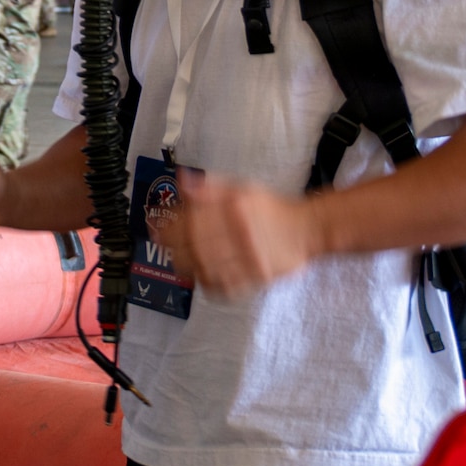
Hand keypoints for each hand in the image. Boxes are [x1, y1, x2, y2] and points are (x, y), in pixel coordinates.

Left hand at [157, 170, 323, 296]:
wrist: (306, 229)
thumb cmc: (271, 208)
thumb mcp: (241, 187)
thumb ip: (210, 186)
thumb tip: (182, 180)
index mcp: (235, 206)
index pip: (194, 219)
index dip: (171, 227)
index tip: (159, 229)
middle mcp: (242, 229)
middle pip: (197, 245)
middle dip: (174, 248)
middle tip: (165, 248)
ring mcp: (251, 254)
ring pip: (209, 267)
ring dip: (188, 267)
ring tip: (179, 263)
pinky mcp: (259, 275)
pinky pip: (228, 285)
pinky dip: (210, 284)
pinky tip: (202, 278)